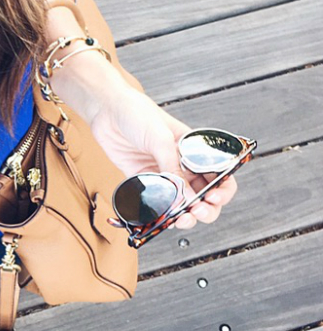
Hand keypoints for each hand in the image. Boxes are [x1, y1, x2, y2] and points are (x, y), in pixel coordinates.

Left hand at [87, 85, 237, 229]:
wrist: (107, 111)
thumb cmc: (137, 114)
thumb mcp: (159, 138)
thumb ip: (172, 167)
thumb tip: (185, 196)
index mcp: (194, 151)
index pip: (219, 175)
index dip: (222, 190)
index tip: (213, 197)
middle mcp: (182, 165)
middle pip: (204, 195)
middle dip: (206, 208)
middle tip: (198, 211)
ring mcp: (163, 174)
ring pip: (182, 203)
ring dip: (186, 216)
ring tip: (181, 219)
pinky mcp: (143, 181)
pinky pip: (157, 202)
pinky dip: (162, 213)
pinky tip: (163, 218)